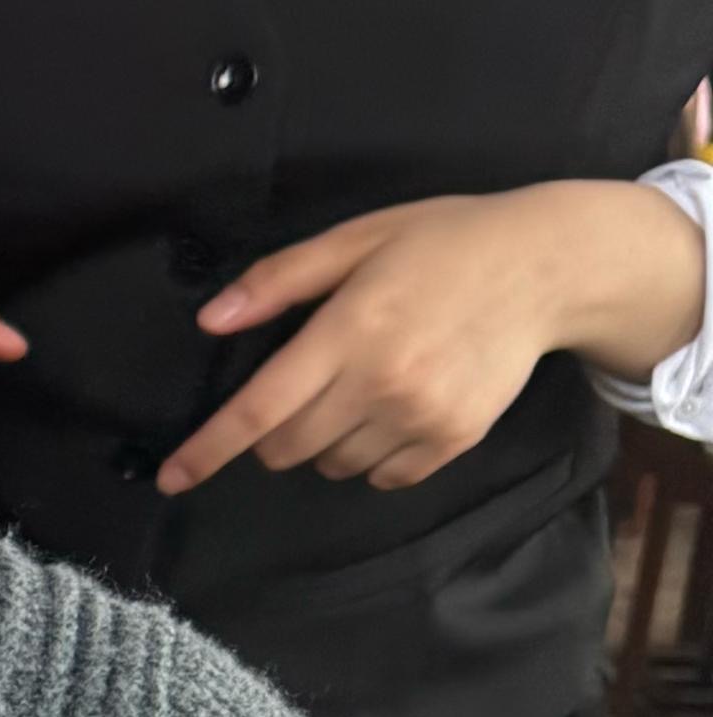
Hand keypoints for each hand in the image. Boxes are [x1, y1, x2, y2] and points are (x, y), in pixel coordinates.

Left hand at [162, 177, 710, 497]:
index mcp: (348, 331)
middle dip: (275, 432)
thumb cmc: (443, 244)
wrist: (545, 266)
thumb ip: (280, 280)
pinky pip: (383, 477)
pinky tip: (396, 407)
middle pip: (288, 448)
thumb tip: (211, 320)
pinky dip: (372, 456)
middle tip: (308, 385)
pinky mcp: (453, 440)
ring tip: (363, 386)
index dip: (207, 450)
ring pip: (332, 466)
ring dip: (326, 442)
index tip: (172, 478)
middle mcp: (381, 383)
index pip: (258, 410)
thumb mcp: (357, 238)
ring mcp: (420, 418)